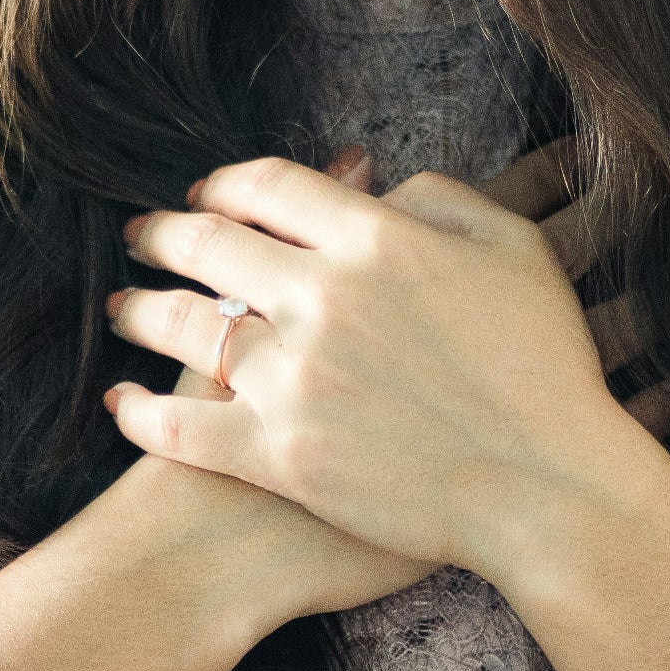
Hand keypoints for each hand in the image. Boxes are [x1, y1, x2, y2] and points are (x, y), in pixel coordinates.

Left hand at [102, 147, 669, 576]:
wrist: (547, 488)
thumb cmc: (547, 369)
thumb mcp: (517, 251)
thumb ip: (443, 200)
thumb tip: (376, 184)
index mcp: (376, 238)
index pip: (269, 186)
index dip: (226, 182)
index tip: (206, 191)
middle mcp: (322, 297)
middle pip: (208, 243)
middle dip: (163, 233)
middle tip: (140, 235)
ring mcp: (294, 378)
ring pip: (182, 326)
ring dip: (140, 310)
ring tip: (122, 307)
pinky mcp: (280, 455)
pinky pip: (183, 425)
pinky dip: (142, 411)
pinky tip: (122, 402)